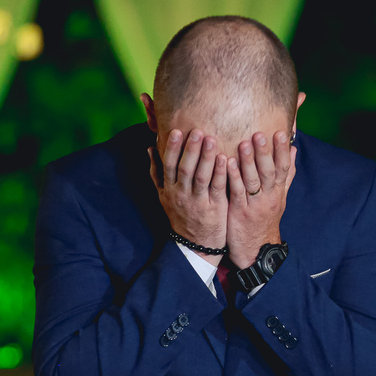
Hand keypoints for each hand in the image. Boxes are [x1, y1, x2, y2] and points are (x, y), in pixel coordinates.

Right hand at [149, 127, 227, 263]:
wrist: (194, 245)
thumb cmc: (181, 214)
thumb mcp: (164, 196)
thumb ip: (157, 172)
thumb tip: (150, 148)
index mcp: (168, 189)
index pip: (168, 165)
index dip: (171, 148)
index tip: (175, 131)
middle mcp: (181, 194)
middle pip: (184, 169)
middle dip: (190, 149)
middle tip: (197, 131)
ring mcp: (197, 201)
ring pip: (201, 177)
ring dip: (206, 157)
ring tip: (212, 139)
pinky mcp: (214, 208)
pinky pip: (216, 188)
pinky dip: (220, 173)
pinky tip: (225, 158)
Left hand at [226, 130, 296, 269]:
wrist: (257, 250)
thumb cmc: (265, 219)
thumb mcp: (279, 197)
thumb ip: (285, 173)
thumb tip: (294, 150)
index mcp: (278, 191)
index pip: (283, 167)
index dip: (282, 150)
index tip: (280, 132)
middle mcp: (269, 196)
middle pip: (268, 171)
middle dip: (265, 152)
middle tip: (260, 133)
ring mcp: (255, 204)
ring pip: (253, 180)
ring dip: (248, 161)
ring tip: (243, 143)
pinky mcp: (240, 212)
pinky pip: (237, 192)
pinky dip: (233, 177)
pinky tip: (227, 164)